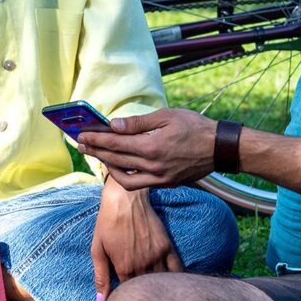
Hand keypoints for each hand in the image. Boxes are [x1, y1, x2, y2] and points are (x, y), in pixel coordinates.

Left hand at [77, 107, 217, 188]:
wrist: (219, 148)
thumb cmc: (195, 127)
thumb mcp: (167, 116)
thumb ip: (138, 122)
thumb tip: (114, 124)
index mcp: (151, 146)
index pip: (115, 143)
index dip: (96, 139)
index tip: (82, 135)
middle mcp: (152, 165)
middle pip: (115, 160)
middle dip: (96, 151)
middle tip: (81, 144)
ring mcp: (158, 178)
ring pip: (123, 176)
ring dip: (108, 166)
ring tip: (98, 156)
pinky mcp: (164, 183)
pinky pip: (137, 184)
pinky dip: (124, 176)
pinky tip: (118, 167)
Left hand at [90, 181, 183, 299]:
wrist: (125, 199)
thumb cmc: (107, 223)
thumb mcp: (97, 250)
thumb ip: (100, 277)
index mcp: (124, 267)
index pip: (127, 294)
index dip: (126, 298)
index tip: (125, 300)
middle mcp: (142, 264)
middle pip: (145, 290)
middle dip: (142, 297)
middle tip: (141, 300)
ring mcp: (157, 256)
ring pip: (160, 283)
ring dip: (158, 290)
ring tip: (156, 297)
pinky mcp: (167, 247)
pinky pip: (176, 270)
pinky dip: (175, 280)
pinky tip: (172, 287)